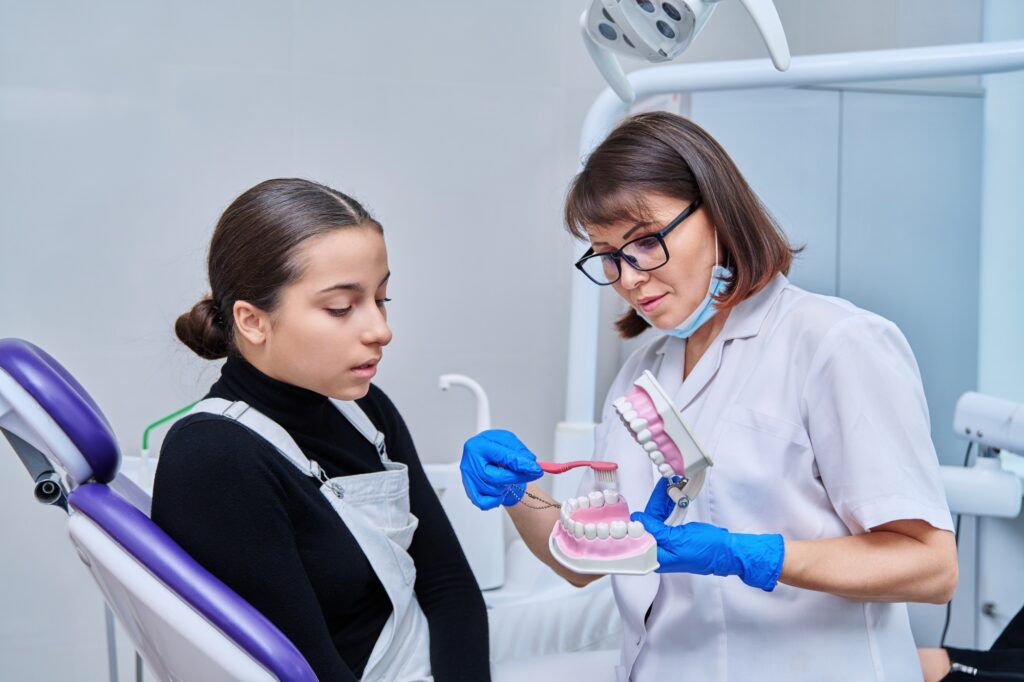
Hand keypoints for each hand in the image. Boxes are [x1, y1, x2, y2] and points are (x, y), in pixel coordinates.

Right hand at [460, 429, 542, 509]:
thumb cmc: (497, 450)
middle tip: (532, 474)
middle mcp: (469, 462)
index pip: (501, 456)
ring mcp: (468, 479)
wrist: (489, 459)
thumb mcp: (510, 442)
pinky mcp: (470, 492)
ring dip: (506, 486)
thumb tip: (529, 463)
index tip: (535, 469)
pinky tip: (501, 491)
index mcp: (478, 445)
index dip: (521, 464)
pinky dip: (495, 500)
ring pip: (492, 490)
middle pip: (495, 477)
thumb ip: (520, 451)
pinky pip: (484, 503)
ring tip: (508, 477)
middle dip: (516, 478)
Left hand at [631, 480, 784, 590]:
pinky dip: (668, 507)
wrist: (727, 552)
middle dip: (656, 502)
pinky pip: (667, 520)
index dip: (640, 515)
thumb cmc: (708, 550)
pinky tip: (670, 495)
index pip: (641, 533)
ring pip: (659, 518)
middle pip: (650, 523)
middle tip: (663, 485)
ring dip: (663, 501)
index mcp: (658, 557)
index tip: (643, 497)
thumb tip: (639, 521)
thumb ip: (656, 531)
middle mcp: (660, 552)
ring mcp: (668, 544)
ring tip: (669, 485)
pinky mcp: (676, 538)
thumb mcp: (678, 539)